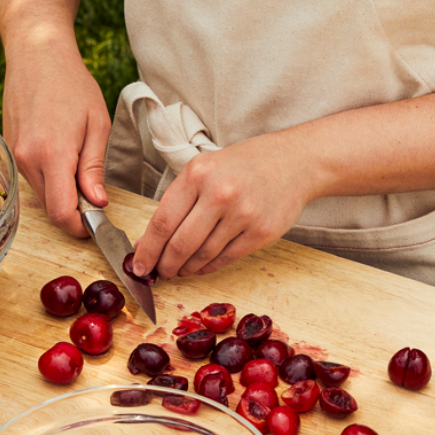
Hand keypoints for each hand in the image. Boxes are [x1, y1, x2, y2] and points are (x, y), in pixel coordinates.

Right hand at [1, 42, 111, 238]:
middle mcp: (27, 159)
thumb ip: (94, 168)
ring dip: (62, 193)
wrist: (37, 56)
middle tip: (97, 198)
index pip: (62, 212)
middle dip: (74, 212)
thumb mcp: (97, 125)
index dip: (81, 228)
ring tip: (82, 166)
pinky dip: (49, 178)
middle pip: (51, 208)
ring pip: (41, 194)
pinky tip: (63, 156)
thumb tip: (97, 203)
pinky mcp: (9, 150)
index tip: (97, 226)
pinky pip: (31, 177)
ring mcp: (14, 155)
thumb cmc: (73, 85)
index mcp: (52, 154)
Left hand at [131, 130, 318, 278]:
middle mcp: (220, 193)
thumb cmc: (246, 165)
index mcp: (199, 174)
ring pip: (203, 255)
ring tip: (180, 270)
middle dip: (165, 265)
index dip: (147, 250)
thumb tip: (149, 241)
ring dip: (186, 268)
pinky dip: (208, 267)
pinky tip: (201, 266)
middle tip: (159, 272)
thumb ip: (178, 200)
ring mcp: (244, 214)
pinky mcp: (262, 232)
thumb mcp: (206, 168)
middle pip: (180, 244)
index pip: (163, 222)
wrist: (296, 162)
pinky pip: (226, 258)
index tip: (139, 265)